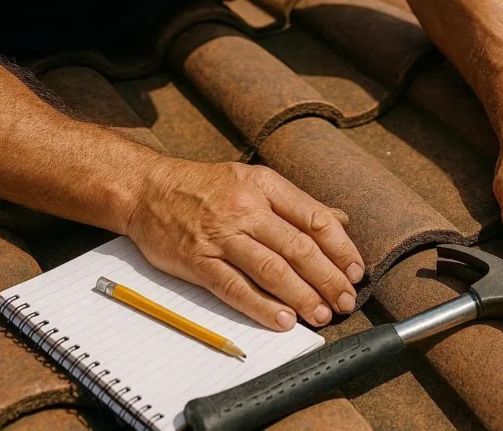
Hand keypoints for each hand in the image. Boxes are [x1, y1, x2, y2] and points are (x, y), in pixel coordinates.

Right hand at [126, 159, 364, 330]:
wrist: (147, 189)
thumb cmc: (206, 187)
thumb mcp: (255, 181)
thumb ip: (296, 204)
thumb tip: (339, 221)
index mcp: (265, 186)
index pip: (314, 218)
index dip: (341, 248)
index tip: (355, 271)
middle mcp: (246, 209)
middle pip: (298, 247)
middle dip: (328, 278)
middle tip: (344, 301)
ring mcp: (221, 235)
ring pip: (271, 269)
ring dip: (302, 296)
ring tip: (321, 314)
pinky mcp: (197, 261)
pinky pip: (235, 288)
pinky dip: (262, 306)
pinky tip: (284, 320)